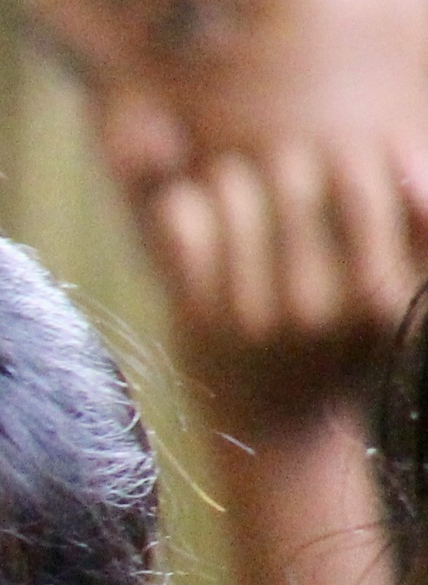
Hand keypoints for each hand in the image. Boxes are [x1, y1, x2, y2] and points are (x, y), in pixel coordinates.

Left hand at [140, 138, 427, 430]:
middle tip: (284, 179)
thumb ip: (419, 224)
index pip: (358, 178)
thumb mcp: (407, 294)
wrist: (280, 436)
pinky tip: (202, 221)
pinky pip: (179, 213)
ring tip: (244, 198)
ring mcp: (247, 313)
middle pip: (290, 171)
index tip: (340, 167)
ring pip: (229, 183)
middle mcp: (313, 306)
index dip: (346, 157)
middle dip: (287, 164)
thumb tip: (398, 147)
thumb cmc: (349, 348)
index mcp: (379, 295)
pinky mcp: (192, 316)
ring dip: (232, 178)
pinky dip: (183, 202)